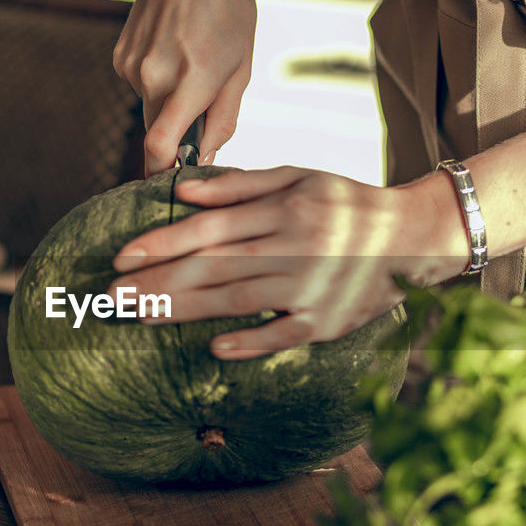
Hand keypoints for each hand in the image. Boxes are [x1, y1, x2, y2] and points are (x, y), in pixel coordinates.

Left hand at [108, 166, 467, 358]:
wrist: (413, 236)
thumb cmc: (347, 203)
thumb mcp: (298, 176)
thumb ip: (240, 185)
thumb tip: (182, 191)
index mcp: (281, 210)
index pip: (209, 228)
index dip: (162, 243)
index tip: (122, 255)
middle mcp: (290, 247)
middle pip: (212, 267)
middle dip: (157, 282)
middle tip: (112, 295)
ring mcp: (308, 287)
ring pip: (235, 300)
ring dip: (183, 310)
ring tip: (141, 315)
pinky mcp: (326, 321)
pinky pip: (282, 335)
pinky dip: (250, 341)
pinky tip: (215, 349)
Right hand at [112, 0, 255, 174]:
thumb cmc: (228, 10)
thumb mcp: (241, 69)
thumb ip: (222, 120)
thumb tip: (206, 157)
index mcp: (191, 82)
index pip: (159, 147)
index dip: (162, 172)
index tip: (172, 181)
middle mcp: (154, 77)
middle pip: (156, 133)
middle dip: (176, 135)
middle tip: (200, 111)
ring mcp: (132, 66)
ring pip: (149, 108)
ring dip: (168, 102)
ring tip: (191, 62)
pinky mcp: (120, 57)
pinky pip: (140, 86)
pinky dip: (156, 81)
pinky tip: (172, 50)